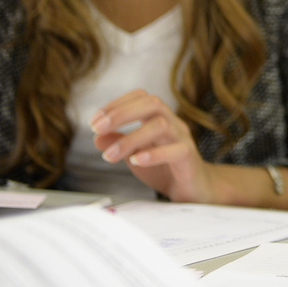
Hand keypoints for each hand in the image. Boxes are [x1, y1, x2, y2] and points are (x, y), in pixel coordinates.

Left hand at [90, 89, 215, 202]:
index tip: (94, 121)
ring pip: (161, 125)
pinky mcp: (189, 158)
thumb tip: (97, 136)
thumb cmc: (165, 168)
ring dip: (131, 138)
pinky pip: (176, 150)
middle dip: (122, 113)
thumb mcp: (134, 154)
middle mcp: (173, 123)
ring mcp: (183, 138)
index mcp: (159, 118)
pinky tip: (136, 161)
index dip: (117, 103)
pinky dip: (154, 154)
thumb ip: (118, 143)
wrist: (194, 189)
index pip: (141, 97)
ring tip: (110, 156)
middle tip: (97, 128)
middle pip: (153, 103)